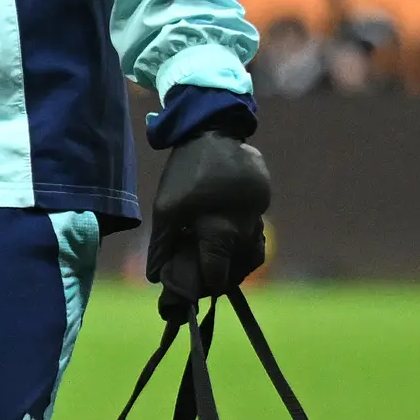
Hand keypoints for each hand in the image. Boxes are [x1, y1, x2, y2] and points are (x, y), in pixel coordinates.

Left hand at [147, 129, 270, 319]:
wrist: (214, 133)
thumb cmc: (186, 173)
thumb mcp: (166, 209)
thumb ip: (162, 245)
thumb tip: (156, 277)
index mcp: (221, 232)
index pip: (218, 276)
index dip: (204, 287)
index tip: (193, 287)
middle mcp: (246, 229)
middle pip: (238, 270)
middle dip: (221, 278)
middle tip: (202, 275)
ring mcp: (258, 215)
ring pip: (252, 254)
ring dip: (236, 263)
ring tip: (216, 260)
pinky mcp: (263, 202)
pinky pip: (256, 232)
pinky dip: (242, 242)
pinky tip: (226, 235)